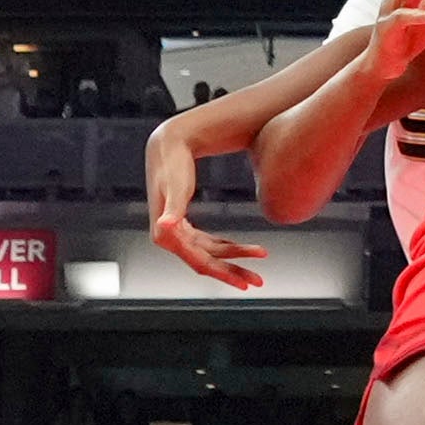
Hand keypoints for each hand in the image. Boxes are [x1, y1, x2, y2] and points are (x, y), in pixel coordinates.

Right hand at [140, 104, 263, 290]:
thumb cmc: (172, 162)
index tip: (245, 281)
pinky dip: (224, 245)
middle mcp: (169, 237)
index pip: (199, 262)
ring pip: (208, 253)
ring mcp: (177, 232)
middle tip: (259, 281)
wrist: (169, 143)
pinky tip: (241, 249)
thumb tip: (164, 228)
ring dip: (233, 257)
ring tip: (260, 256)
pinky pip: (206, 242)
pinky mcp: (183, 224)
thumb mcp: (174, 186)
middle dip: (232, 271)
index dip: (223, 273)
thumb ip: (172, 209)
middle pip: (205, 262)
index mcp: (166, 235)